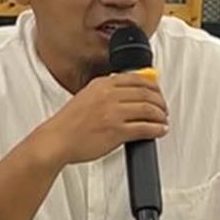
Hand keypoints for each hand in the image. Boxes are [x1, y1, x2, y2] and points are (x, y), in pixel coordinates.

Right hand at [33, 72, 167, 166]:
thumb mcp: (87, 96)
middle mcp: (109, 96)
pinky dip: (157, 129)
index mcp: (103, 84)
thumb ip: (106, 91)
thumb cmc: (68, 123)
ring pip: (149, 109)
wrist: (55, 141)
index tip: (158, 91)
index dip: (154, 85)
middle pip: (147, 93)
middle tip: (163, 108)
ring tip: (162, 120)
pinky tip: (159, 130)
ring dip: (160, 115)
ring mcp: (114, 113)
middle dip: (160, 101)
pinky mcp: (117, 131)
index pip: (138, 78)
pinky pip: (145, 128)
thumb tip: (127, 90)